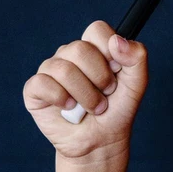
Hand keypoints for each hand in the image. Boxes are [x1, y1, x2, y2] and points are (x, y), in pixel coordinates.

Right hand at [22, 20, 147, 161]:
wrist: (102, 141)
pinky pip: (42, 84)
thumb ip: (137, 58)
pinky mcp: (35, 89)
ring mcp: (50, 71)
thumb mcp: (137, 85)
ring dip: (86, 96)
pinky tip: (70, 109)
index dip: (109, 51)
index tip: (117, 72)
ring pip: (63, 69)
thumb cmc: (117, 111)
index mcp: (94, 49)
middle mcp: (70, 55)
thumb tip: (117, 40)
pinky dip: (62, 100)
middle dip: (100, 78)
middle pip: (80, 48)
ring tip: (93, 107)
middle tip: (106, 95)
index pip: (97, 30)